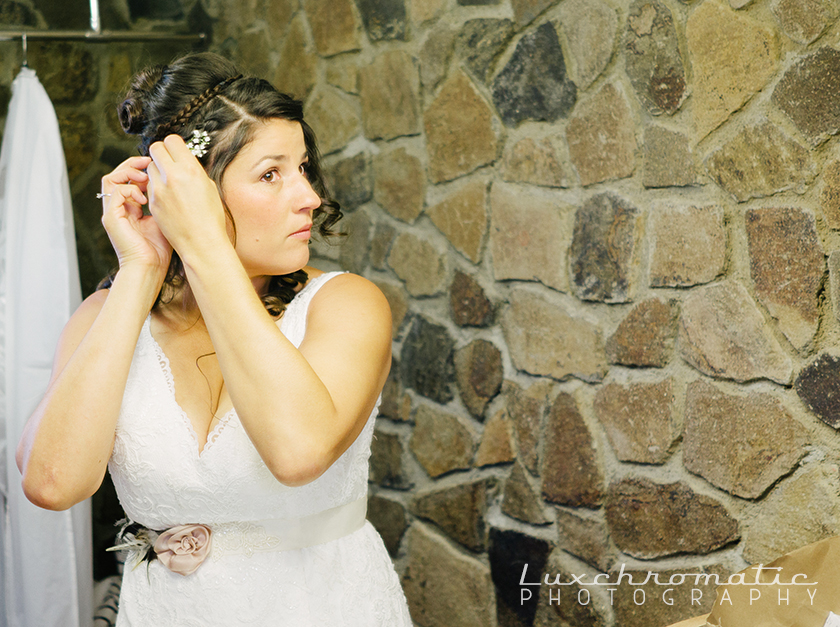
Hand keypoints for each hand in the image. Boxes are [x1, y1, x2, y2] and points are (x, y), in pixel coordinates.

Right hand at [100, 156, 172, 275]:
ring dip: (128, 172)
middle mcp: (118, 209)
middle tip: (149, 161)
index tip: (158, 166)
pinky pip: (115, 192)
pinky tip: (144, 198)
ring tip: (145, 176)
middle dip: (132, 165)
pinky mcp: (111, 218)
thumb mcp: (164, 218)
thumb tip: (175, 183)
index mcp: (129, 209)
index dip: (140, 169)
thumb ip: (164, 202)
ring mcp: (112, 213)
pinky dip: (130, 189)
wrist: (150, 268)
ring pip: (111, 179)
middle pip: (116, 175)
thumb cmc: (160, 249)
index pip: (128, 180)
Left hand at [146, 135, 229, 260]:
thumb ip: (193, 171)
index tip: (177, 152)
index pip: (172, 141)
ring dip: (158, 170)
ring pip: (150, 167)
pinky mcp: (153, 202)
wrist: (202, 243)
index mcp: (191, 169)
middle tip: (169, 162)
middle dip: (162, 153)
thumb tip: (183, 162)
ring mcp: (160, 189)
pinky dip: (156, 187)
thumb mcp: (209, 187)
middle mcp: (173, 176)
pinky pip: (150, 185)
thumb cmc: (211, 217)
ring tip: (170, 183)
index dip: (174, 145)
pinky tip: (168, 198)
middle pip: (155, 149)